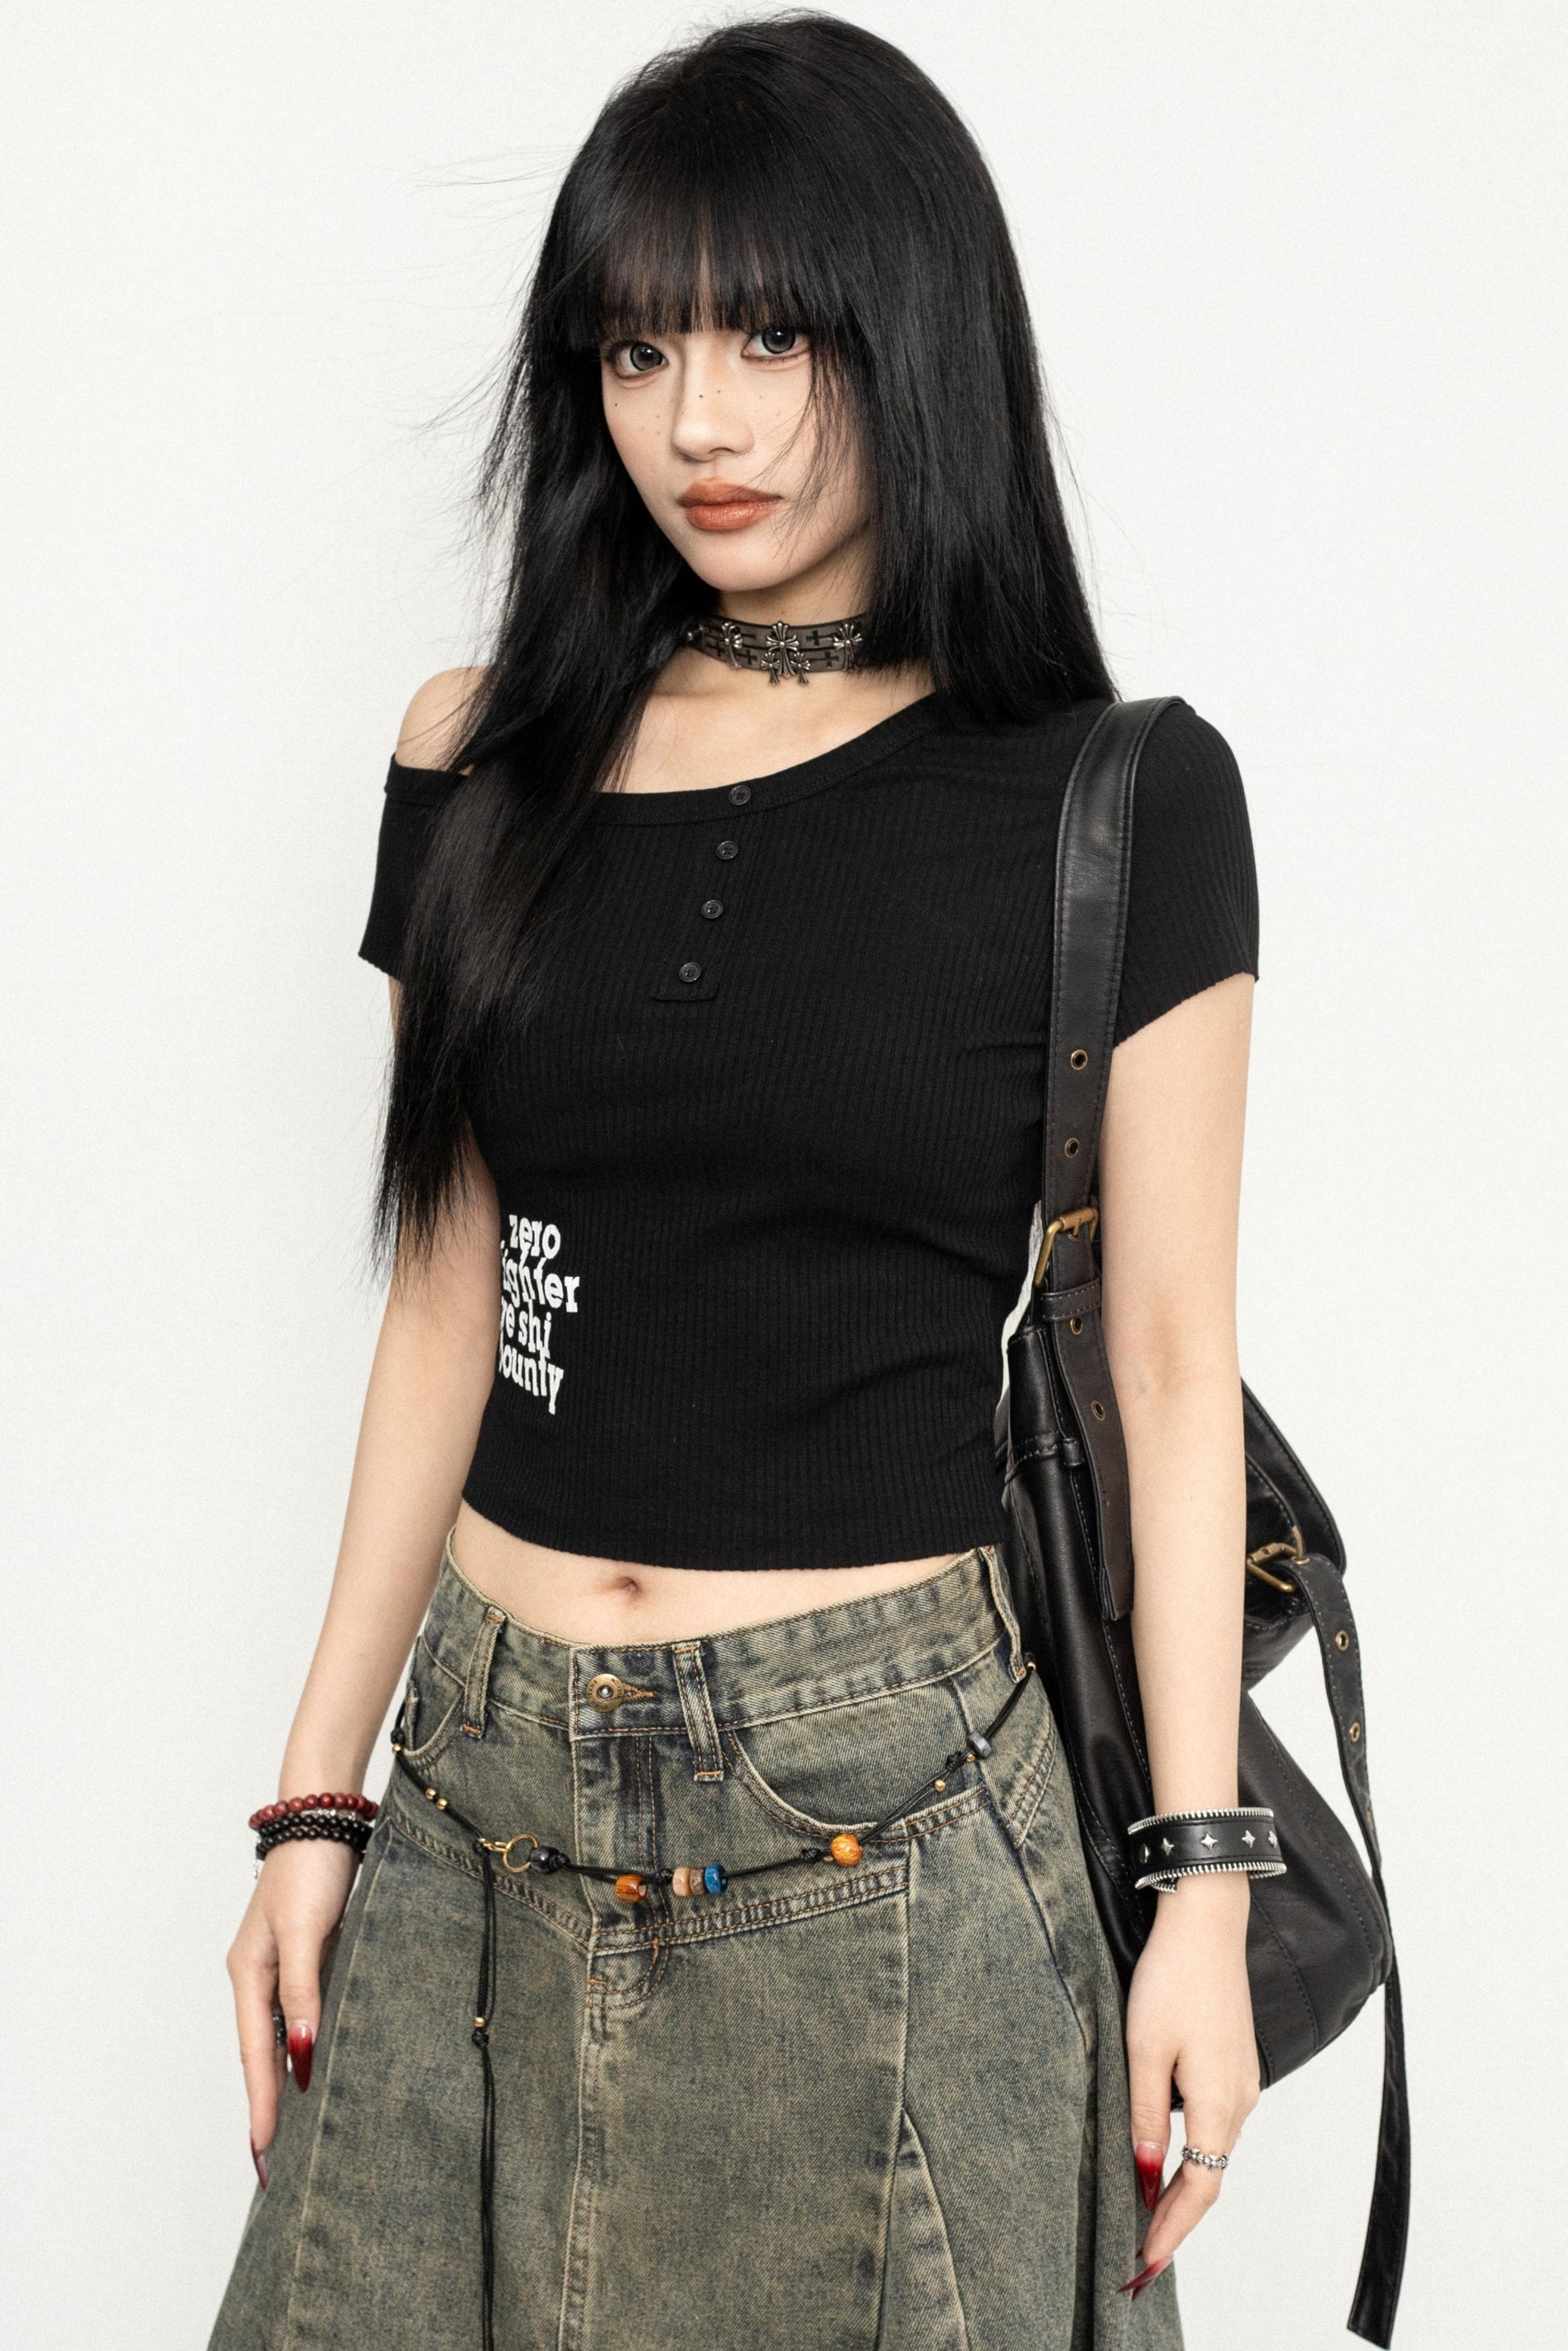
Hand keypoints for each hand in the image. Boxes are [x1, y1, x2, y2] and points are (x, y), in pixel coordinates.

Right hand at [226, 1840, 357, 2178]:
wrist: (327, 1816)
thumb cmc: (311, 1870)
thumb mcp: (303, 1932)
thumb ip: (301, 1991)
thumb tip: (299, 2052)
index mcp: (249, 1973)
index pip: (255, 2054)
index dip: (261, 2103)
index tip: (263, 2152)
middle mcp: (261, 1974)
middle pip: (262, 2051)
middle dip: (267, 2104)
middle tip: (272, 2159)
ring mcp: (285, 1964)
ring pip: (283, 2035)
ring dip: (286, 2078)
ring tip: (293, 2127)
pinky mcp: (312, 1952)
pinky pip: (305, 2012)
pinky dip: (306, 2043)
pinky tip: (316, 2063)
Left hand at [1120, 1873, 1259, 2293]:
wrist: (1207, 1922)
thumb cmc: (1172, 1979)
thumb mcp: (1144, 2049)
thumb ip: (1144, 2115)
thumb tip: (1142, 2173)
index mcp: (1218, 2104)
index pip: (1198, 2190)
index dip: (1171, 2231)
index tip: (1145, 2263)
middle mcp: (1239, 2101)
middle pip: (1209, 2177)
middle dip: (1175, 2217)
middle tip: (1141, 2253)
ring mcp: (1241, 2081)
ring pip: (1211, 2149)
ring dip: (1182, 2184)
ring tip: (1146, 2213)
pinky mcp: (1233, 2061)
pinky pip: (1213, 2121)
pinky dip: (1191, 2150)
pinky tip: (1164, 2153)